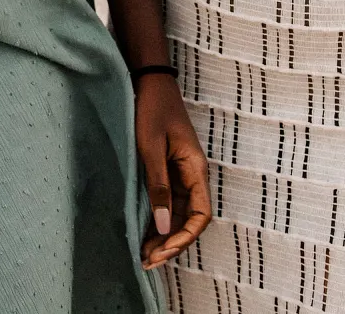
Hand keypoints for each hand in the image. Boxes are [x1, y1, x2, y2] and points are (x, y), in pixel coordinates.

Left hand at [134, 73, 210, 270]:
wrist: (149, 82)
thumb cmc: (151, 110)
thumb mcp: (151, 148)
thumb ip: (158, 186)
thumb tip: (164, 226)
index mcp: (196, 170)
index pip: (201, 216)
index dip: (184, 238)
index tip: (162, 251)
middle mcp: (193, 176)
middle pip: (189, 220)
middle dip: (171, 244)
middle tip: (147, 262)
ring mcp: (182, 175)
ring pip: (178, 215)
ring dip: (164, 236)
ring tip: (143, 255)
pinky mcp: (169, 171)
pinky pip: (169, 203)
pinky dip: (158, 221)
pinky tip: (143, 234)